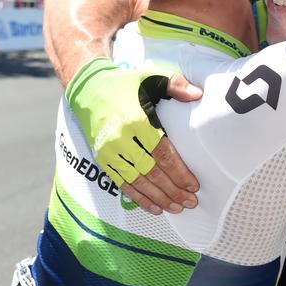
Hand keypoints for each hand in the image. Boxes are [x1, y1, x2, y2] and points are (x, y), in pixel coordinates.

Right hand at [65, 60, 201, 211]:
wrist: (88, 90)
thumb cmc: (124, 84)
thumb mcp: (150, 77)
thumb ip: (175, 85)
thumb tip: (198, 94)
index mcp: (137, 120)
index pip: (163, 154)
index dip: (179, 172)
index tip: (193, 185)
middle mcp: (122, 139)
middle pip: (152, 172)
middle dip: (173, 190)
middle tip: (190, 202)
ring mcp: (110, 152)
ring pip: (138, 182)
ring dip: (158, 198)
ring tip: (176, 208)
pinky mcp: (102, 159)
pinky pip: (123, 184)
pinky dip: (139, 198)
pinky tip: (154, 207)